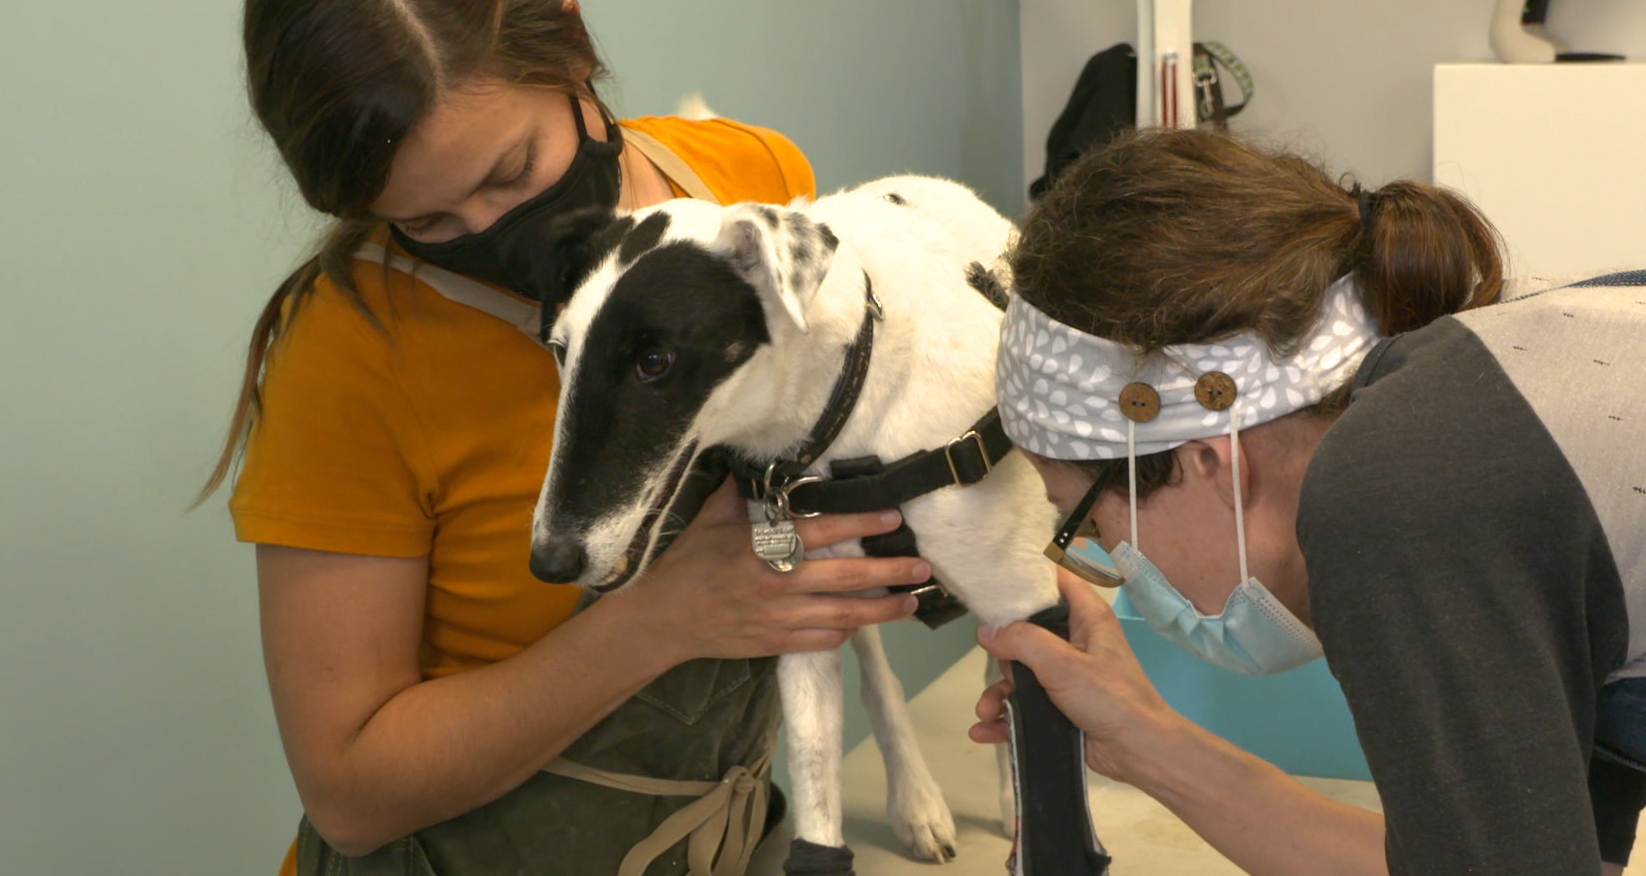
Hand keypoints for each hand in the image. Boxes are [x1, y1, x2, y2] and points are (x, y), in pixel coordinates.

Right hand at [623, 481, 924, 661]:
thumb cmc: (686, 563)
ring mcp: (780, 617)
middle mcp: (778, 583)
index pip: (823, 531)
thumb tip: (757, 459)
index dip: (861, 522)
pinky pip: (823, 641)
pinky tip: (863, 624)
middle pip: (846, 577)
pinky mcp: (777, 644)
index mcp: (763, 546)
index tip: (892, 518)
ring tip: (912, 602)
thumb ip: (740, 492)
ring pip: (844, 615)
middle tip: (922, 566)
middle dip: (889, 571)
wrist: (662, 619)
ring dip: (882, 609)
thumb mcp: (710, 519)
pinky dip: (846, 632)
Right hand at [969, 568, 1180, 783]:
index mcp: (1087, 618)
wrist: (1138, 752)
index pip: (1057, 580)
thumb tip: (985, 631)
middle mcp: (1075, 642)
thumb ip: (1021, 640)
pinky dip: (1004, 717)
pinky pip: (1022, 706)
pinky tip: (985, 730)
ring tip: (985, 711)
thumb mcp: (1063, 663)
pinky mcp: (1058, 707)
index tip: (994, 582)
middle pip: (1027, 631)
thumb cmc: (1109, 697)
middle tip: (999, 664)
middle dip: (1003, 653)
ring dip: (998, 693)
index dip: (1027, 577)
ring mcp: (1065, 677)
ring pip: (1019, 674)